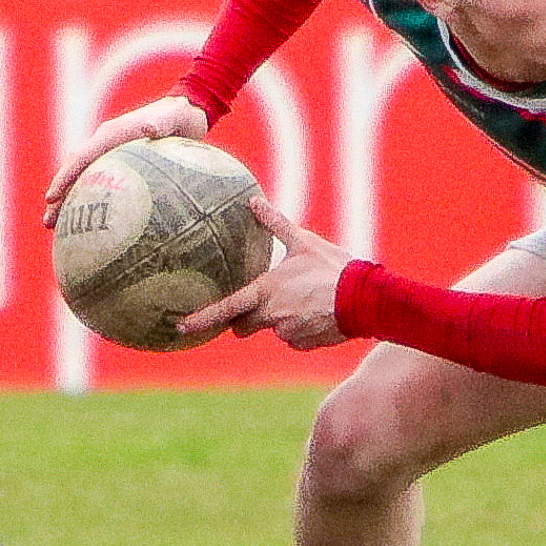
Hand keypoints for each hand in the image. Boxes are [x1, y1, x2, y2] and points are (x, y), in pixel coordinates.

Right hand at [43, 96, 210, 226]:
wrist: (186, 111)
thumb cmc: (180, 115)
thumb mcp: (173, 117)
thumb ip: (161, 123)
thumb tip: (150, 129)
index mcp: (111, 134)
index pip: (81, 158)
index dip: (65, 178)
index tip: (51, 198)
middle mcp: (105, 143)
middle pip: (74, 172)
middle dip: (59, 195)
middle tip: (48, 221)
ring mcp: (110, 153)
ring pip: (84, 180)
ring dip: (70, 202)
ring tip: (59, 228)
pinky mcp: (120, 163)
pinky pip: (102, 184)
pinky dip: (93, 201)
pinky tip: (96, 225)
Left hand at [177, 198, 351, 350]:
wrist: (365, 299)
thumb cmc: (334, 268)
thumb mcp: (304, 241)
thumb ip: (275, 224)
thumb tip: (254, 201)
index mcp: (265, 292)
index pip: (225, 309)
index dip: (200, 319)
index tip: (180, 326)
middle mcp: (271, 317)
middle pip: (244, 325)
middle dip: (246, 317)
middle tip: (262, 302)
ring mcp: (287, 334)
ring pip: (274, 328)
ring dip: (280, 319)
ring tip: (307, 300)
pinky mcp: (303, 344)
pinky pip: (293, 338)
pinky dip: (300, 328)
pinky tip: (317, 314)